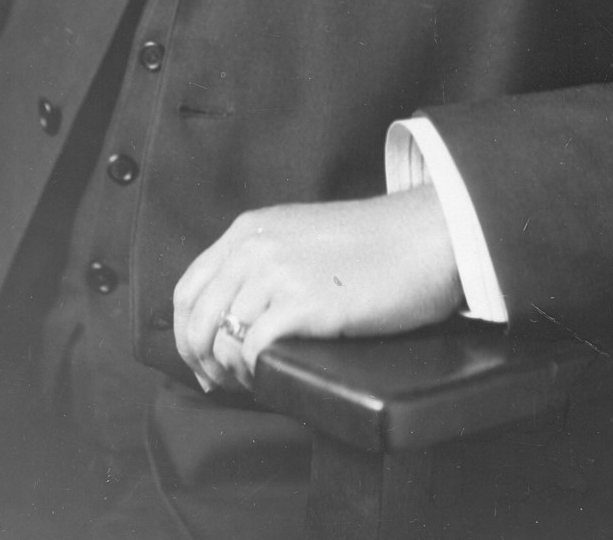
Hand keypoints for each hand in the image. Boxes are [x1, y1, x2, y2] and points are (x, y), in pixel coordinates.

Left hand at [173, 186, 462, 392]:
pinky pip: (253, 351)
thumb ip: (265, 259)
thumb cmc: (375, 243)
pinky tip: (272, 375)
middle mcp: (254, 248)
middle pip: (197, 319)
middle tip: (221, 383)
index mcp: (250, 229)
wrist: (425, 235)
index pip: (189, 289)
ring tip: (253, 379)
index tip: (201, 359)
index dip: (187, 333)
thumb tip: (238, 310)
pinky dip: (255, 373)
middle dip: (201, 360)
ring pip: (222, 338)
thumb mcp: (302, 235)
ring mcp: (277, 274)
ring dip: (231, 370)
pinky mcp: (303, 304)